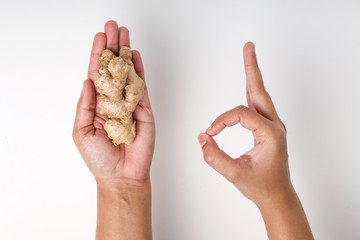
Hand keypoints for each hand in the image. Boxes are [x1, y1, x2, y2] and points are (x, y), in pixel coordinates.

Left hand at [73, 21, 154, 183]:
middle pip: (114, 68)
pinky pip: (142, 86)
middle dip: (113, 47)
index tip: (100, 36)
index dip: (98, 55)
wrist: (122, 175)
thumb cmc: (99, 158)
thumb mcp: (81, 131)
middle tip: (114, 26)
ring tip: (125, 34)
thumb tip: (88, 81)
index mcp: (98, 104)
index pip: (98, 74)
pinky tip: (136, 56)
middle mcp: (114, 100)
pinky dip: (140, 70)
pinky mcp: (145, 109)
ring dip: (127, 53)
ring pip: (128, 72)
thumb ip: (85, 105)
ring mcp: (130, 103)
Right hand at [198, 42, 290, 204]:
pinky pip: (259, 105)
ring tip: (248, 56)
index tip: (209, 133)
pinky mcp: (269, 128)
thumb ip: (214, 157)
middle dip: (251, 68)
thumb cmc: (260, 186)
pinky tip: (248, 83)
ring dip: (253, 76)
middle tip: (248, 46)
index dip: (221, 121)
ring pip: (261, 95)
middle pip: (260, 90)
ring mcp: (273, 125)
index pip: (241, 114)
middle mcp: (274, 125)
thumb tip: (202, 137)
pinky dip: (252, 90)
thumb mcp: (235, 174)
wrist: (277, 195)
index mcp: (270, 134)